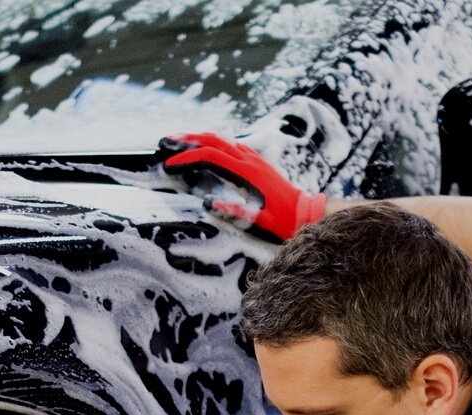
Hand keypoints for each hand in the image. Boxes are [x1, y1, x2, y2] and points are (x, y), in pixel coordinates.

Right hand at [156, 132, 327, 240]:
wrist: (304, 211)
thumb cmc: (282, 219)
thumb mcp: (258, 220)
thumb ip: (234, 211)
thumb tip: (207, 203)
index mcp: (247, 172)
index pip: (211, 157)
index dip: (188, 157)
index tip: (170, 163)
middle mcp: (250, 159)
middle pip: (214, 139)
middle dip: (188, 139)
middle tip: (166, 141)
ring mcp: (254, 157)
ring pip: (222, 139)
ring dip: (199, 137)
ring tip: (179, 141)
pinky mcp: (256, 160)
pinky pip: (231, 144)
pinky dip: (213, 142)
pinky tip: (204, 147)